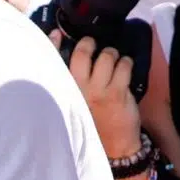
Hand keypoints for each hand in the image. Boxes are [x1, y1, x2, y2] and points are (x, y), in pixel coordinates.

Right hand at [58, 33, 141, 155]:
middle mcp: (77, 89)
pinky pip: (124, 65)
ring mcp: (97, 90)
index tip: (56, 33)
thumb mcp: (76, 102)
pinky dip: (127, 63)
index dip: (52, 43)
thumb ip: (73, 80)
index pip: (53, 62)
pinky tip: (125, 69)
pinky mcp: (117, 92)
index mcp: (65, 91)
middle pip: (82, 52)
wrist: (114, 146)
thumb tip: (74, 54)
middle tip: (94, 45)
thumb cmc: (93, 120)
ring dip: (113, 54)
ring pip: (107, 56)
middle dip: (90, 43)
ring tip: (113, 60)